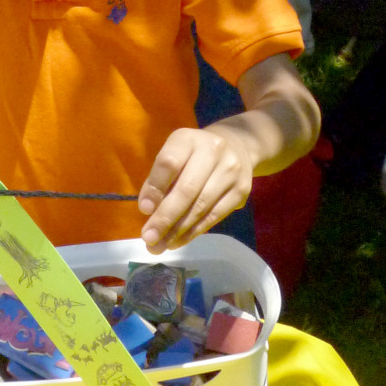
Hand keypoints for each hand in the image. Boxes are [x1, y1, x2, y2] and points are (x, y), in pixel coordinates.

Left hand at [138, 127, 251, 252]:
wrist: (237, 145)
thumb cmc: (194, 155)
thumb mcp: (175, 154)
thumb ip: (160, 178)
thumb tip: (149, 210)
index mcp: (188, 139)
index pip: (169, 162)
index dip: (155, 188)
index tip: (144, 210)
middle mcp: (212, 151)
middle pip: (187, 189)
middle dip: (165, 218)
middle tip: (149, 238)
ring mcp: (230, 171)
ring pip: (201, 207)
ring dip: (178, 231)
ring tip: (160, 246)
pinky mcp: (242, 190)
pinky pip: (214, 216)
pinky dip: (194, 232)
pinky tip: (178, 241)